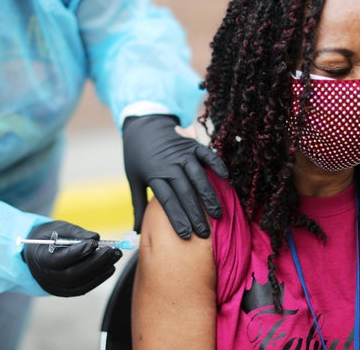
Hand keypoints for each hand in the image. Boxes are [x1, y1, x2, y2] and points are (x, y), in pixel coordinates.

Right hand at [22, 220, 121, 296]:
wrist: (35, 255)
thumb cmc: (48, 238)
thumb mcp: (58, 228)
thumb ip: (75, 233)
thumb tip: (96, 238)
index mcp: (41, 259)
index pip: (60, 259)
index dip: (78, 252)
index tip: (95, 243)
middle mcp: (48, 277)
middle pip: (73, 274)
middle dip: (96, 262)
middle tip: (113, 250)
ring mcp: (57, 288)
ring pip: (81, 283)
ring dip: (101, 269)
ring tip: (116, 255)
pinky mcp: (66, 292)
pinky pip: (84, 288)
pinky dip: (99, 278)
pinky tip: (110, 266)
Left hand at [122, 114, 228, 238]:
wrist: (142, 124)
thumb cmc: (137, 156)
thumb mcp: (133, 179)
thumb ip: (138, 204)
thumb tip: (136, 232)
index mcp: (153, 175)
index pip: (167, 201)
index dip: (177, 218)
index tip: (186, 235)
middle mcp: (169, 165)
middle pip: (184, 192)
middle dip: (195, 214)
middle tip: (205, 233)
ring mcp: (182, 154)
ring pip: (198, 177)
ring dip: (209, 196)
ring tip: (218, 214)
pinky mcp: (192, 145)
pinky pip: (207, 155)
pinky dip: (216, 165)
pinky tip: (225, 178)